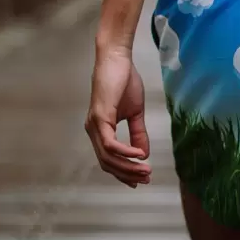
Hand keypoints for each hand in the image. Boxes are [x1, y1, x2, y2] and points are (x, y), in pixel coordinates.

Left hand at [85, 48, 150, 187]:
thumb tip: (144, 154)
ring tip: (146, 169)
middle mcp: (93, 130)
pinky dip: (125, 152)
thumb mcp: (135, 113)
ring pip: (107, 157)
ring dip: (128, 166)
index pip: (108, 159)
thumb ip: (138, 133)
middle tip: (146, 178)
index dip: (123, 172)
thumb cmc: (124, 81)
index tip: (140, 180)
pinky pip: (110, 143)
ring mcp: (94, 125)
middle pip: (107, 163)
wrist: (117, 59)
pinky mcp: (99, 117)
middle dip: (127, 174)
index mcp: (100, 130)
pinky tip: (139, 154)